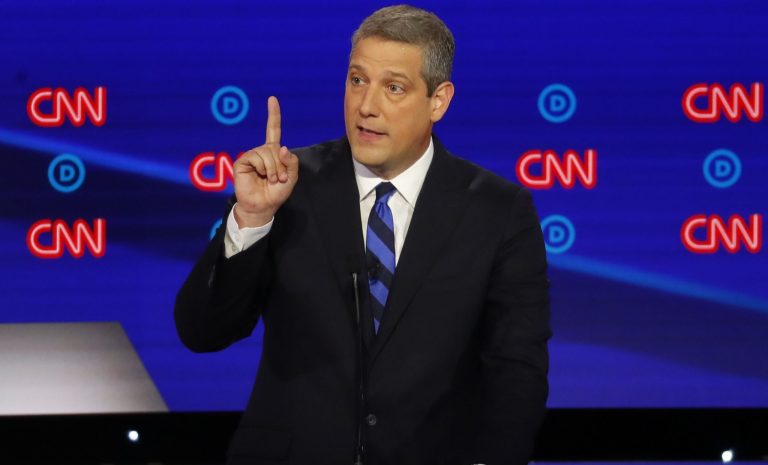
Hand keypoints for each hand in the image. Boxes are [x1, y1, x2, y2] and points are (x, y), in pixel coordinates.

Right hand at [233, 96, 298, 226]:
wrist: (263, 206)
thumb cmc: (276, 192)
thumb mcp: (291, 177)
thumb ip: (291, 162)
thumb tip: (281, 148)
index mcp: (273, 152)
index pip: (273, 129)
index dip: (273, 115)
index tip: (272, 99)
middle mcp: (261, 151)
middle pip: (275, 148)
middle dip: (281, 165)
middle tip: (279, 179)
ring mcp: (251, 155)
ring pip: (267, 152)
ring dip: (273, 169)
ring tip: (271, 180)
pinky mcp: (242, 161)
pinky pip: (256, 157)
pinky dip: (263, 168)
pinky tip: (261, 176)